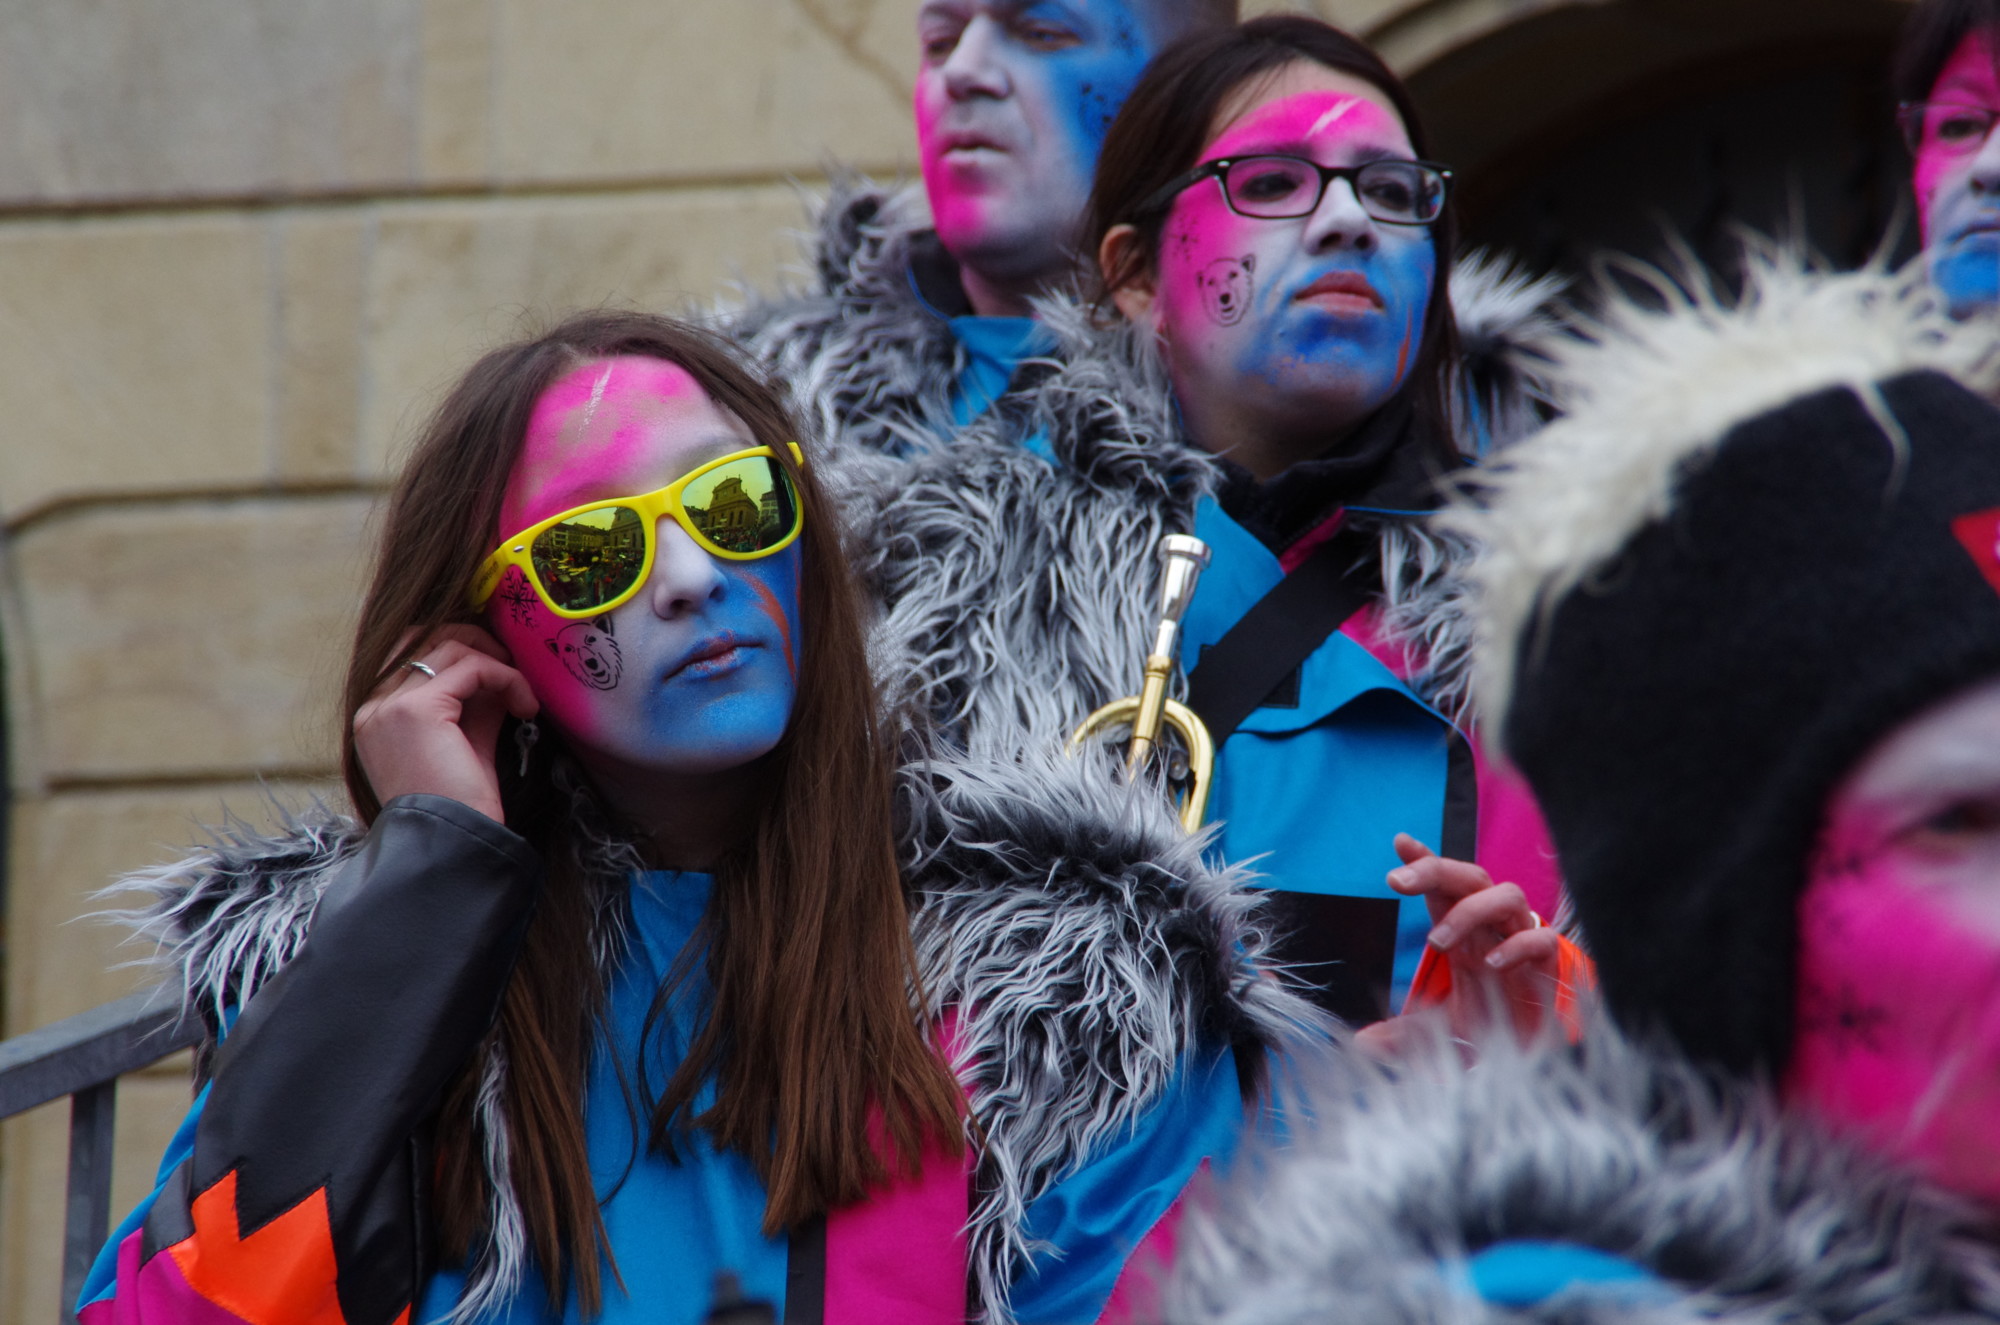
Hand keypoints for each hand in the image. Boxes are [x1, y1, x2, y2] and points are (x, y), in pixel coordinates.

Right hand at [353, 625, 538, 823]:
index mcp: (375, 717)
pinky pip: (471, 668)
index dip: (459, 652)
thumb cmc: (461, 807)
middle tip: (513, 673)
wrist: (453, 845)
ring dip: (496, 663)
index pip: (410, 654)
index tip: (499, 673)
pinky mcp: (415, 710)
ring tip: (522, 697)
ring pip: (449, 648)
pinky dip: (505, 677)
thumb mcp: (464, 742)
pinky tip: (524, 706)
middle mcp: (372, 708)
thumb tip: (495, 670)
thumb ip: (471, 704)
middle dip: (476, 645)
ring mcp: (388, 707)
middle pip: (424, 638)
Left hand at [1385, 833, 1560, 1038]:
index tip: (1400, 842)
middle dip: (1435, 869)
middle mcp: (1491, 930)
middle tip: (1397, 880)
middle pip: (1471, 877)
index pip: (1444, 886)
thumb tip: (1362, 1043)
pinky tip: (1492, 964)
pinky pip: (1540, 939)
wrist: (1534, 1057)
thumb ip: (1402, 1035)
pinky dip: (1518, 945)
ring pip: (1507, 895)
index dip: (1425, 861)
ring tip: (1438, 941)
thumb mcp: (1439, 1032)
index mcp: (1464, 933)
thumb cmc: (1490, 1027)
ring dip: (1470, 910)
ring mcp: (1520, 943)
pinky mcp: (1549, 966)